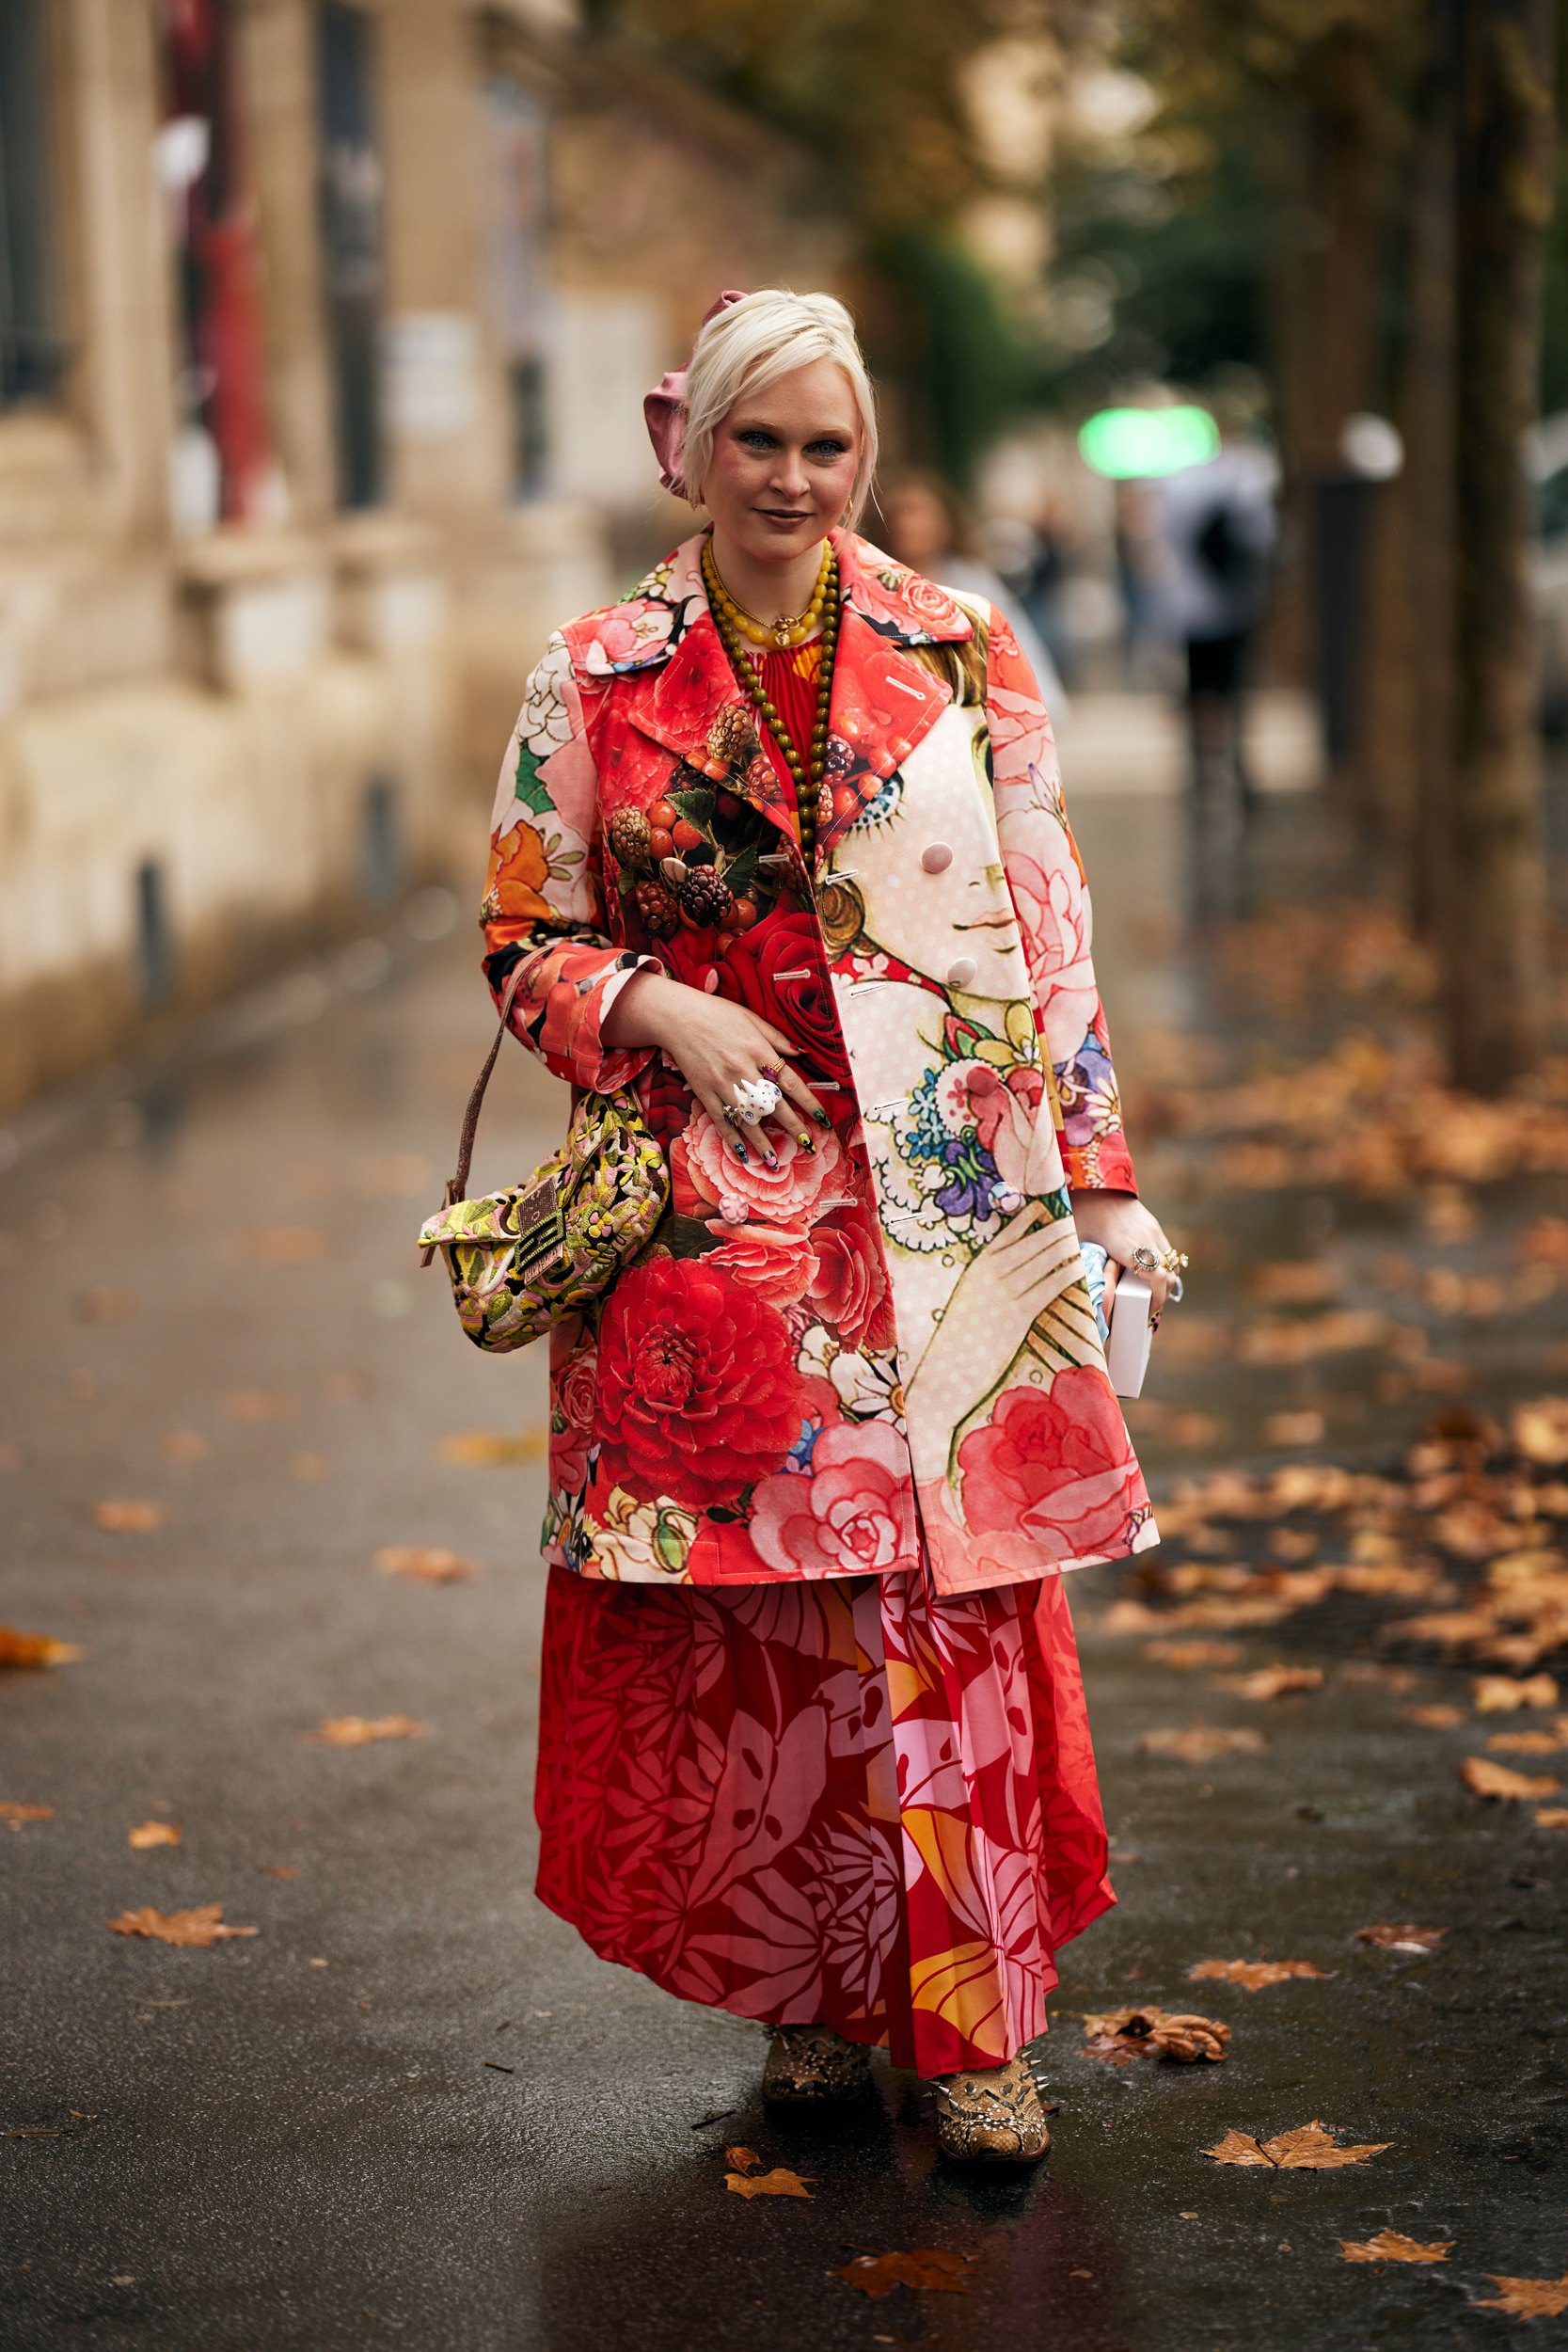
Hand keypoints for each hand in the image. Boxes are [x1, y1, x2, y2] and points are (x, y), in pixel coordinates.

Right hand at [601, 969, 827, 1167]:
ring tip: (775, 1162)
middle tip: (808, 1145)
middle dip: (793, 1127)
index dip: (808, 1102)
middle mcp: (743, 1069)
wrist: (678, 1017)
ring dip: (763, 1142)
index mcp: (758, 1050)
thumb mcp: (752, 1018)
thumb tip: (802, 1053)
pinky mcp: (704, 1092)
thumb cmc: (718, 1014)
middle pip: (774, 1105)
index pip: (790, 1081)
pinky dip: (731, 1138)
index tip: (822, 1118)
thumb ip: (777, 1038)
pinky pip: (721, 1120)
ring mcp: (722, 1083)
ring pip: (747, 1119)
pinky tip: (741, 1154)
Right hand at [904, 1202, 1083, 1430]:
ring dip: (1061, 1247)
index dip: (1026, 1219)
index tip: (1040, 1207)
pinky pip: (1048, 1287)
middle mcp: (991, 1276)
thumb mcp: (967, 1298)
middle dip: (1050, 1230)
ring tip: (1075, 1237)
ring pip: (1041, 1262)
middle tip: (1067, 1219)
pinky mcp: (1019, 1315)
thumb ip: (985, 1281)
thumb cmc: (958, 1335)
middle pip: (1029, 1244)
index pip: (1006, 1235)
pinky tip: (1076, 1266)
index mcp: (976, 1269)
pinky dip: (1064, 1273)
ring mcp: (1005, 1294)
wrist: (950, 1366)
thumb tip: (1005, 1269)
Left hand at [1070, 1188, 1182, 1316]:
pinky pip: (1167, 1250)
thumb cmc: (1082, 1213)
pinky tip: (1149, 1274)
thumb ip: (1081, 1267)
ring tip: (1150, 1295)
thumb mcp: (1077, 1242)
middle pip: (1169, 1274)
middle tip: (1149, 1310)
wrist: (1094, 1181)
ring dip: (1165, 1281)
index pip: (1157, 1278)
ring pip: (1172, 1263)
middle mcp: (1146, 1238)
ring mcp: (1152, 1230)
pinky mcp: (1153, 1224)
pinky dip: (1163, 1266)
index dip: (1157, 1299)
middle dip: (1162, 1296)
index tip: (1148, 1313)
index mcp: (1127, 1246)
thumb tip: (1079, 1294)